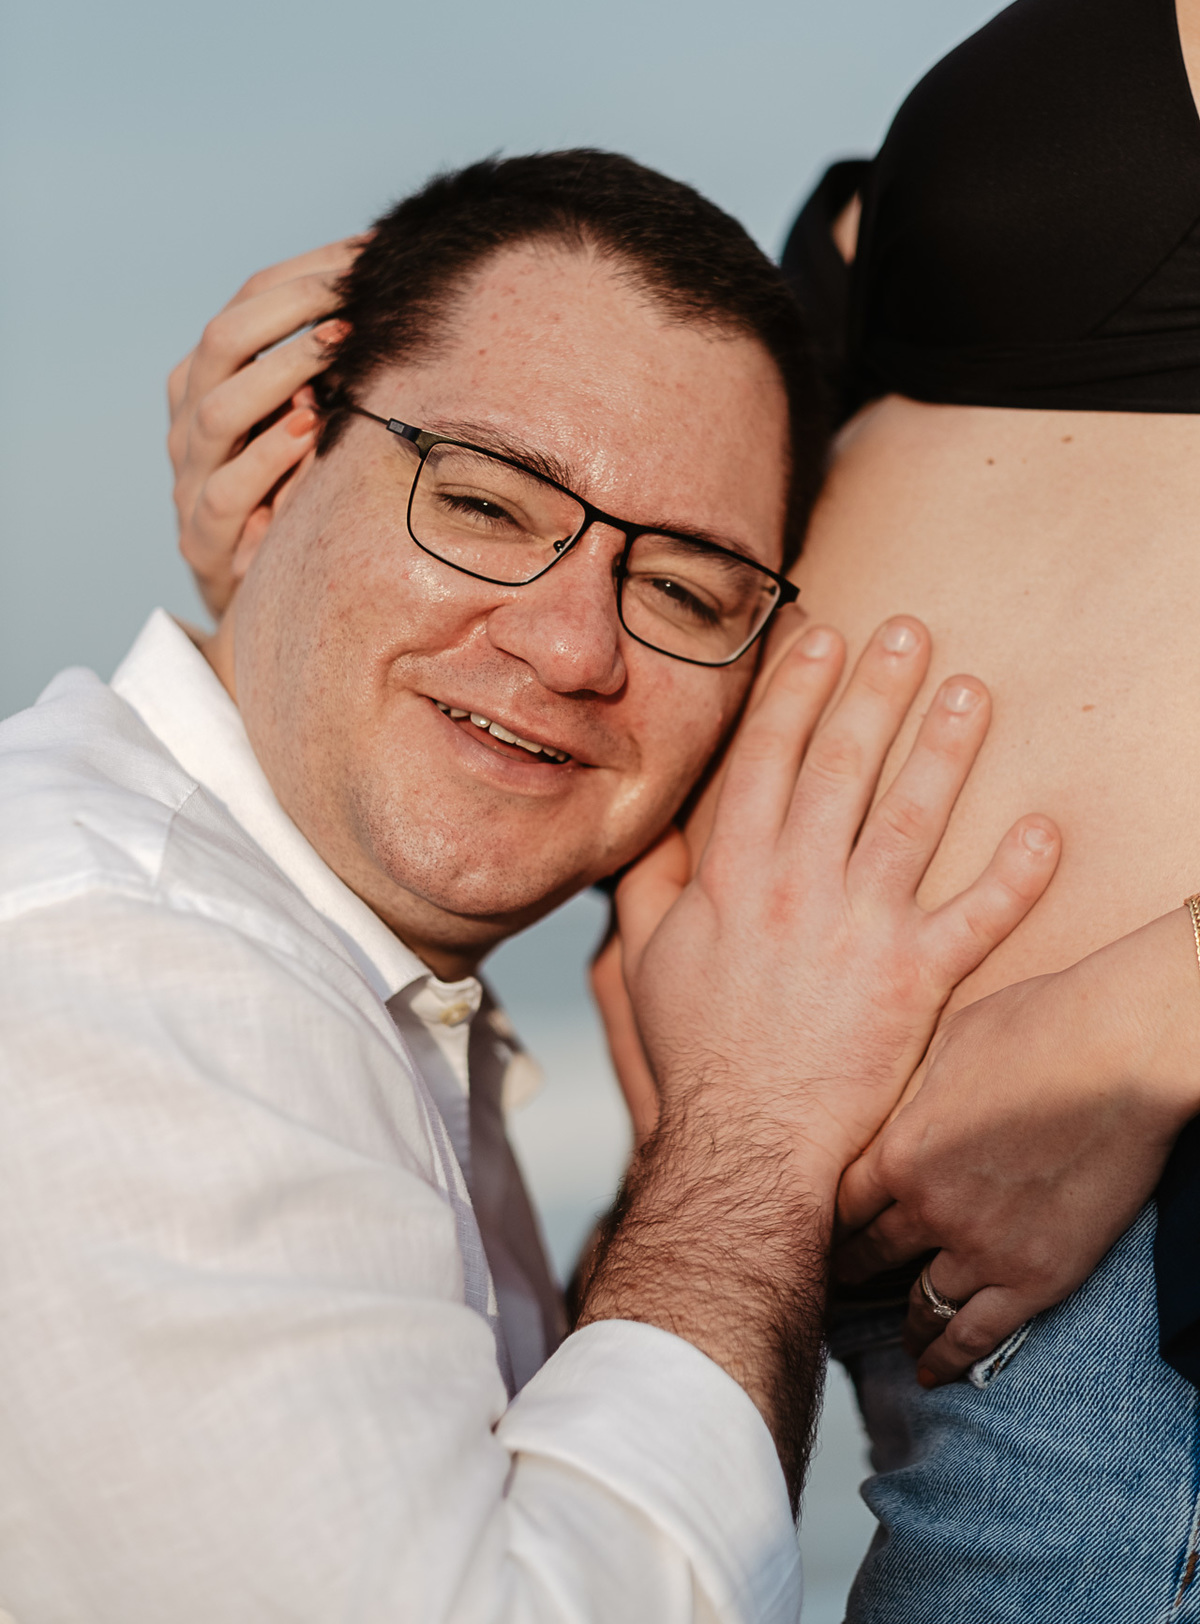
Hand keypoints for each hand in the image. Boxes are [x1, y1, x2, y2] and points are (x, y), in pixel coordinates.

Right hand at [168, 238, 363, 617]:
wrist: (258, 593)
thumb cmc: (297, 492)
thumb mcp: (313, 423)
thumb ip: (334, 371)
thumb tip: (404, 299)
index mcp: (208, 378)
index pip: (246, 304)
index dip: (306, 272)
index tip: (368, 252)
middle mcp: (190, 417)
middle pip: (224, 340)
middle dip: (293, 307)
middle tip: (355, 292)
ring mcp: (190, 476)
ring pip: (219, 409)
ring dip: (283, 371)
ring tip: (338, 346)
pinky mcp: (203, 538)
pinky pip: (227, 490)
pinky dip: (269, 457)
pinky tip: (311, 428)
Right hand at [618, 616, 1060, 1186]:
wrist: (747, 1141)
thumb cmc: (699, 1053)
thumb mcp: (647, 960)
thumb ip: (651, 884)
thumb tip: (654, 827)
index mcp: (734, 874)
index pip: (767, 758)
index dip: (797, 690)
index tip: (824, 637)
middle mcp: (797, 887)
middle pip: (843, 766)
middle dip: (876, 691)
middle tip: (910, 632)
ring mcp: (859, 930)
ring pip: (911, 819)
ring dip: (944, 749)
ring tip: (971, 692)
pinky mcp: (914, 981)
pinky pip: (975, 918)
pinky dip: (1014, 876)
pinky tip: (1045, 829)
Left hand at [836, 907, 1199, 1384]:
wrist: (1121, 1053)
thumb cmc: (1039, 1026)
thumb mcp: (947, 1043)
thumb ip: (915, 1090)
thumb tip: (903, 1101)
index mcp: (899, 1147)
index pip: (839, 1205)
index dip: (825, 1225)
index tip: (816, 1237)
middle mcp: (929, 1207)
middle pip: (870, 1256)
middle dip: (848, 1274)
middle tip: (835, 1290)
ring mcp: (982, 1247)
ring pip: (920, 1304)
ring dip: (901, 1322)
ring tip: (893, 1335)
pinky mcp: (1036, 1276)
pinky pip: (978, 1335)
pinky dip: (949, 1358)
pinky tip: (931, 1371)